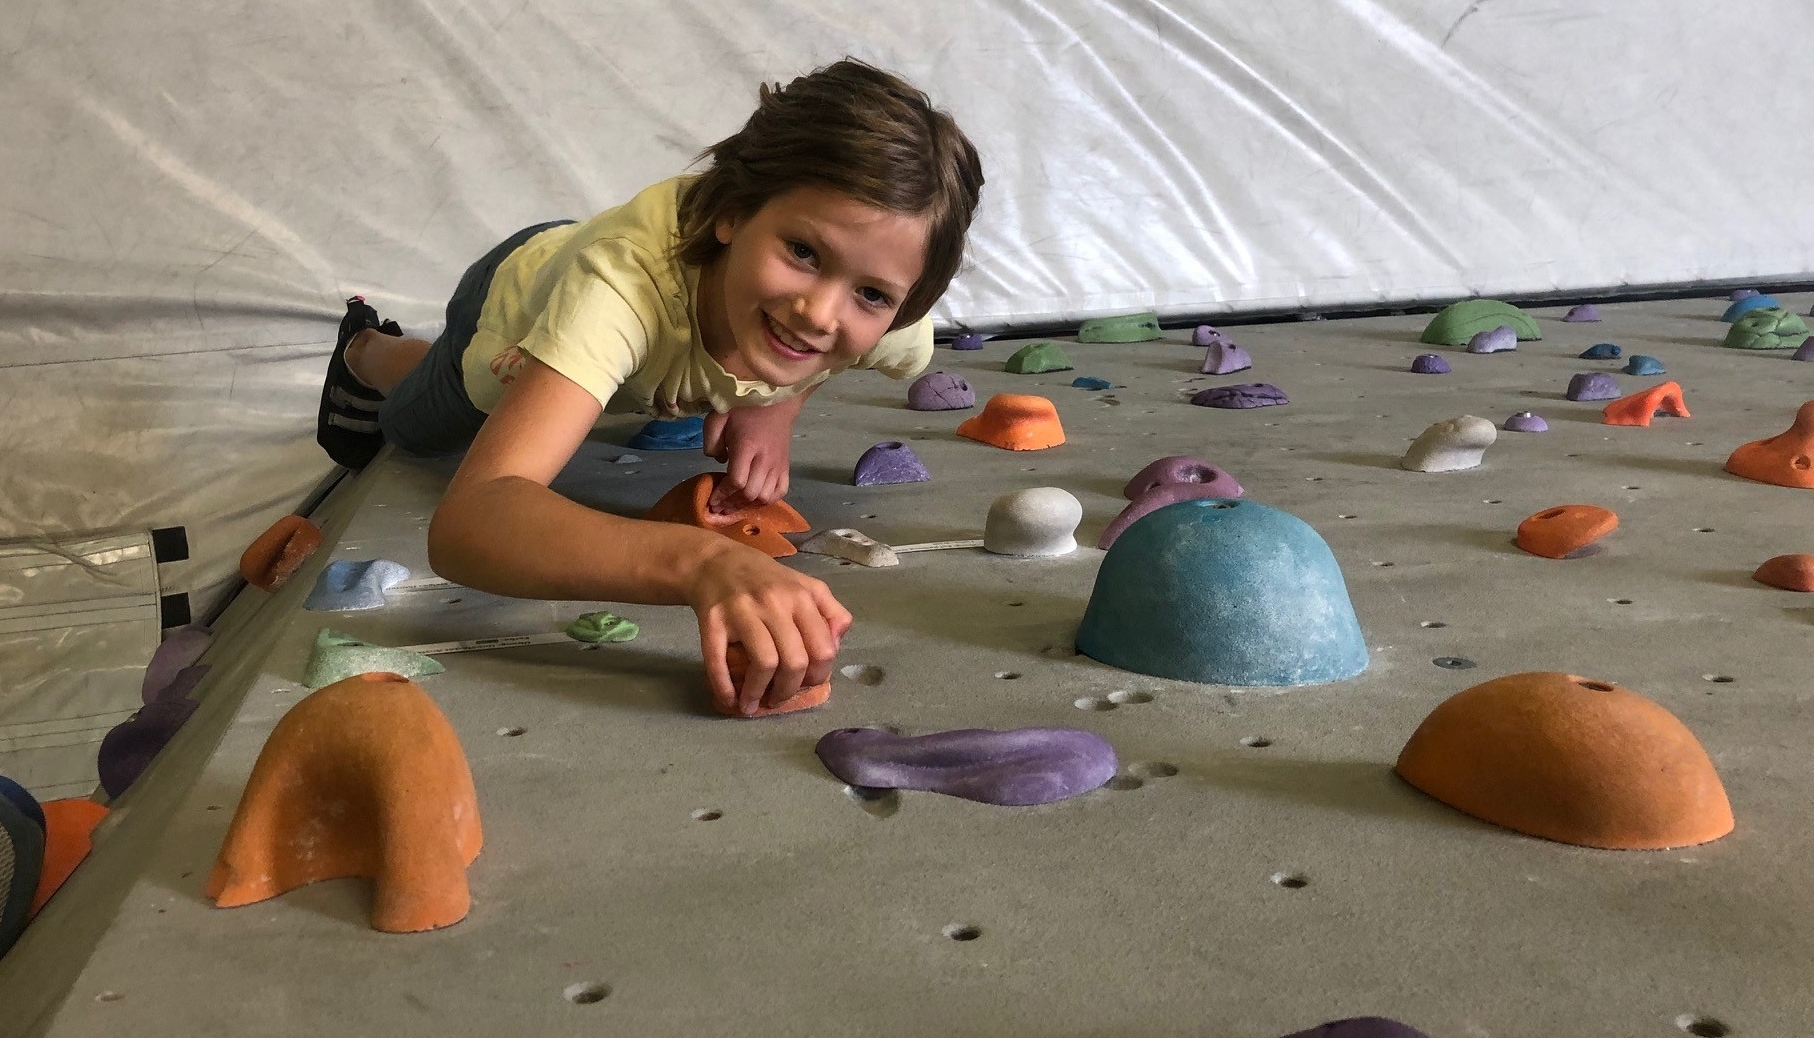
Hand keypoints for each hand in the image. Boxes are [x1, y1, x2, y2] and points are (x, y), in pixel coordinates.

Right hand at [684, 541, 852, 714]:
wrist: (715, 561)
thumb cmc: (764, 580)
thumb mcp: (804, 586)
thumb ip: (830, 611)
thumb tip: (837, 645)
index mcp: (802, 597)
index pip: (823, 649)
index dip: (818, 676)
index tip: (806, 685)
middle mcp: (774, 602)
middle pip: (795, 661)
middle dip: (789, 690)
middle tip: (779, 698)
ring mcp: (743, 611)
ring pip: (764, 663)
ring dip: (759, 693)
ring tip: (754, 703)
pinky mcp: (712, 620)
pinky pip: (718, 661)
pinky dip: (724, 687)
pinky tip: (730, 699)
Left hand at [705, 404, 795, 514]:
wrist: (776, 400)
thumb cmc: (744, 408)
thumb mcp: (718, 417)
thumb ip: (711, 442)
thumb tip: (719, 462)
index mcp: (747, 446)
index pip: (736, 480)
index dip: (722, 494)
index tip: (712, 499)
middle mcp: (765, 459)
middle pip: (750, 493)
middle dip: (732, 503)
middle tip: (720, 505)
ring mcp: (778, 465)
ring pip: (765, 497)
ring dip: (748, 504)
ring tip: (735, 504)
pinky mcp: (786, 467)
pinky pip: (780, 492)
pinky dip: (767, 500)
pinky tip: (755, 499)